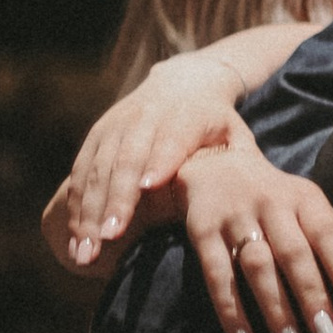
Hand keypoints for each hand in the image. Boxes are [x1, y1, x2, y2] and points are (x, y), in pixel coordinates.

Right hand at [48, 48, 258, 272]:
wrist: (184, 81)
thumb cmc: (216, 123)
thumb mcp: (235, 134)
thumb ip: (241, 163)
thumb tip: (255, 201)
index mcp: (186, 114)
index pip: (171, 137)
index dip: (159, 160)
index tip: (150, 187)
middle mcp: (145, 116)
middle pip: (127, 158)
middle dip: (116, 199)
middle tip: (110, 238)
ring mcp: (116, 125)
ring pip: (98, 169)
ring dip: (90, 212)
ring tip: (87, 251)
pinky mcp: (96, 135)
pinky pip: (81, 173)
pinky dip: (77, 208)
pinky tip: (79, 241)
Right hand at [176, 133, 332, 332]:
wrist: (212, 164)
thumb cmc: (273, 195)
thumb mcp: (306, 202)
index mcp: (303, 198)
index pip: (326, 230)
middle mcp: (271, 204)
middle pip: (293, 253)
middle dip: (310, 295)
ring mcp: (235, 218)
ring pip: (257, 267)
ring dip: (275, 309)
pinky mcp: (203, 232)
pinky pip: (218, 276)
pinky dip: (231, 312)